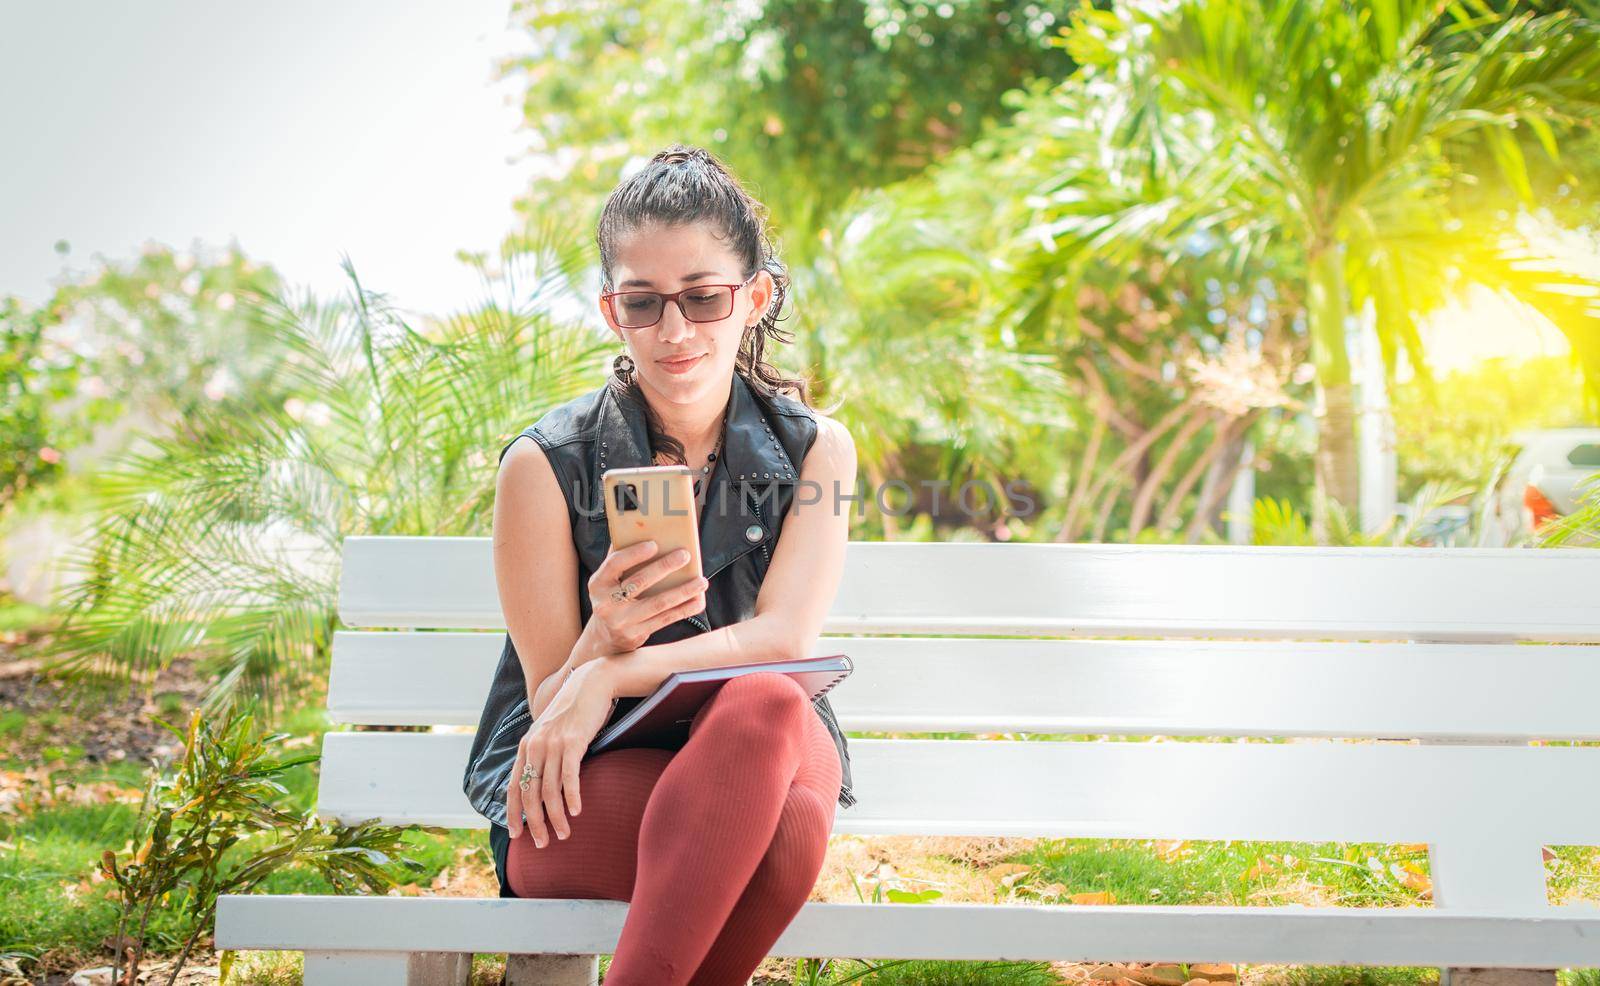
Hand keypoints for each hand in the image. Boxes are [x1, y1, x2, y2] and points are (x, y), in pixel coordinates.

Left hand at [505, 660, 617, 845]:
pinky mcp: (573, 742)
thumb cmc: (575, 710)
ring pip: (549, 790)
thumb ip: (543, 752)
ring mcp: (553, 744)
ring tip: (563, 834)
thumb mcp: (551, 730)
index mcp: (527, 745)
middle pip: (530, 793)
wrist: (592, 682)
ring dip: (556, 817)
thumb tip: (542, 780)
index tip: (517, 834)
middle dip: (535, 823)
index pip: (514, 786)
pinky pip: (569, 777)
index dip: (514, 812)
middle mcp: (535, 746)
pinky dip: (572, 798)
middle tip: (543, 843)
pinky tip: (577, 812)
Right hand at [584, 539, 707, 653]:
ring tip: (701, 581)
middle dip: (664, 567)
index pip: (614, 564)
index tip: (654, 544)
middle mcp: (606, 603)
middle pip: (640, 582)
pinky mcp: (637, 635)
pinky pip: (665, 619)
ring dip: (683, 591)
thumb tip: (641, 529)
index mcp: (598, 584)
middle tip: (685, 555)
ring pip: (658, 603)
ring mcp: (622, 621)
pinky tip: (698, 600)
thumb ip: (620, 557)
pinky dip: (684, 609)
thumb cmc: (612, 598)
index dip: (634, 554)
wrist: (604, 636)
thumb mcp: (608, 580)